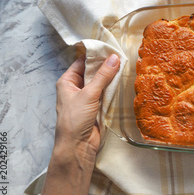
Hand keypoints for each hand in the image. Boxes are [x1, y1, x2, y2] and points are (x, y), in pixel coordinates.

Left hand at [41, 54, 119, 194]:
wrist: (77, 146)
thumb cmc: (75, 119)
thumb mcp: (89, 94)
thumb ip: (103, 76)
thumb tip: (114, 58)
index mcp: (67, 81)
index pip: (82, 62)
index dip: (95, 55)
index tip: (110, 48)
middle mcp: (76, 88)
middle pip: (93, 72)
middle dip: (106, 65)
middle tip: (122, 55)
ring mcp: (87, 98)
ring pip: (101, 83)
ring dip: (111, 77)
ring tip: (126, 66)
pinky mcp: (97, 107)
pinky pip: (106, 94)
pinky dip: (113, 89)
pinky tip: (123, 82)